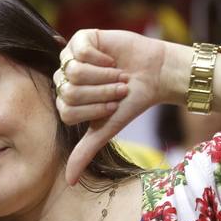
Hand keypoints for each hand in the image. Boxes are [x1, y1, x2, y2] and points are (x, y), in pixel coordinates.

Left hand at [54, 29, 173, 183]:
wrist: (155, 75)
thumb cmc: (130, 103)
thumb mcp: (106, 129)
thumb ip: (84, 152)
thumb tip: (70, 182)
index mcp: (66, 101)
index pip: (67, 111)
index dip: (94, 110)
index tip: (113, 107)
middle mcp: (64, 79)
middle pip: (68, 91)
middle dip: (100, 93)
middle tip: (119, 90)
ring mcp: (71, 57)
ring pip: (73, 72)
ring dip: (102, 77)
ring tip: (118, 75)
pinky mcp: (82, 39)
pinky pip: (79, 51)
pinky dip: (100, 58)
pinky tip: (111, 59)